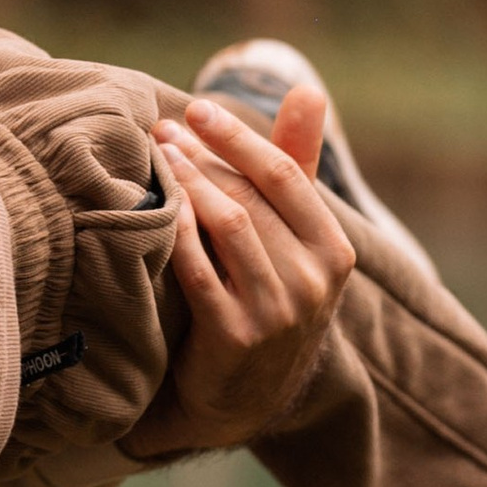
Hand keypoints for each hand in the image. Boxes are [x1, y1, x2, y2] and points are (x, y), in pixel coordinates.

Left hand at [141, 84, 355, 452]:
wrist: (245, 398)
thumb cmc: (267, 297)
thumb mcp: (292, 238)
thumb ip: (296, 166)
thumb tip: (306, 89)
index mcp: (334, 251)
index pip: (286, 176)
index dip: (238, 138)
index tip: (196, 110)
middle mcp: (314, 282)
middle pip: (253, 197)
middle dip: (204, 156)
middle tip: (163, 130)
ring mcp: (278, 312)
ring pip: (229, 227)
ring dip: (187, 184)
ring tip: (155, 159)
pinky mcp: (236, 338)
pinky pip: (200, 270)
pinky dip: (176, 231)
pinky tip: (153, 207)